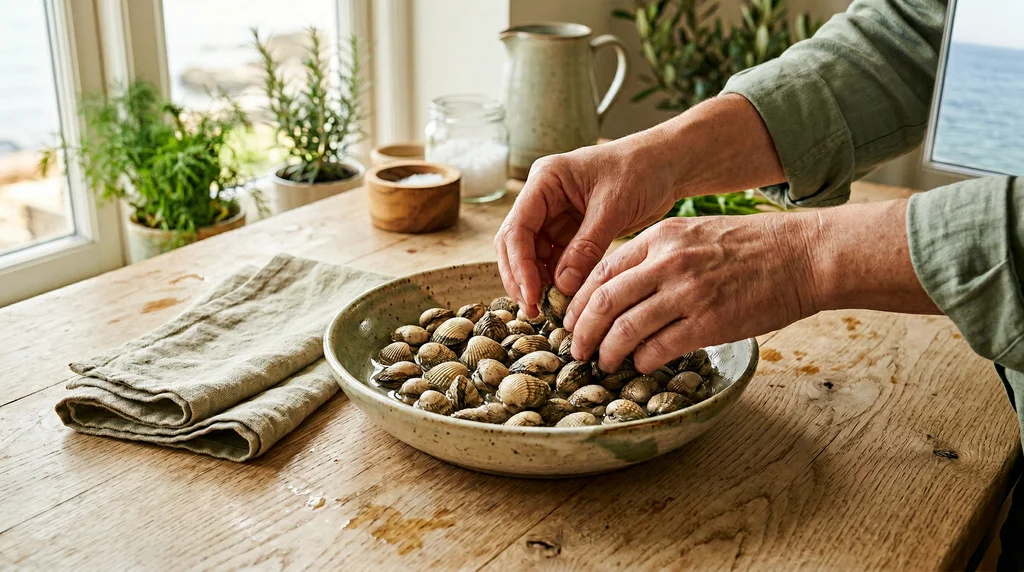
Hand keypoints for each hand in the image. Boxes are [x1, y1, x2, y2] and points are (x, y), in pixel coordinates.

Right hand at [493, 142, 677, 314]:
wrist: (667, 164)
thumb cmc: (641, 170)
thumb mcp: (613, 208)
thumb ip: (586, 247)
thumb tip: (562, 286)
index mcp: (545, 181)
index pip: (517, 227)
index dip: (520, 264)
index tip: (532, 294)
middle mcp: (543, 198)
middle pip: (516, 243)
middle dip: (522, 278)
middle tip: (534, 310)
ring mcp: (555, 215)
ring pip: (533, 255)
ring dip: (539, 282)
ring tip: (550, 309)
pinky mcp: (571, 231)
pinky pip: (555, 259)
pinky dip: (557, 279)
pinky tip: (565, 297)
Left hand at [563, 199, 938, 373]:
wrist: (804, 255)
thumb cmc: (753, 247)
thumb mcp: (696, 235)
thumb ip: (659, 256)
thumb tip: (625, 288)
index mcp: (661, 238)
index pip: (602, 270)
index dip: (579, 300)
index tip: (571, 319)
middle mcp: (668, 262)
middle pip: (604, 301)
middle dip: (582, 331)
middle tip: (576, 349)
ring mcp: (688, 292)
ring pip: (625, 327)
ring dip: (608, 351)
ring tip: (604, 363)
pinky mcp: (709, 322)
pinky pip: (660, 347)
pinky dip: (643, 360)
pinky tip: (640, 365)